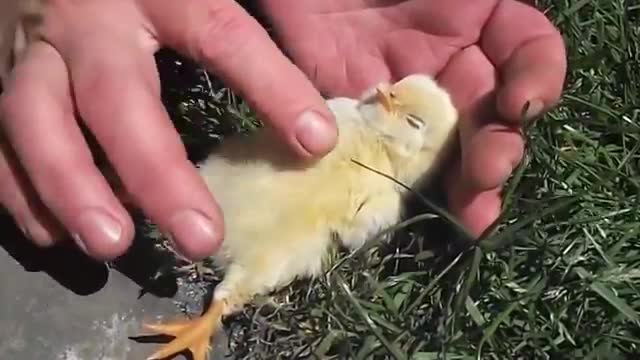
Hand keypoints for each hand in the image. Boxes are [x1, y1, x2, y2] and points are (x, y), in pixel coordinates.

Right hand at [0, 0, 337, 260]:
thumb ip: (244, 20)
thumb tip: (315, 95)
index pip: (221, 34)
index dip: (271, 87)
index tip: (316, 141)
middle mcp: (88, 20)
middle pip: (116, 97)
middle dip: (157, 173)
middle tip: (199, 238)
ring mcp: (32, 49)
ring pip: (34, 120)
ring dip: (71, 189)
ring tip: (112, 244)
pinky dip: (19, 189)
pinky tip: (54, 233)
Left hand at [260, 0, 566, 235]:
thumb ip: (476, 5)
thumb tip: (514, 67)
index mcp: (473, 19)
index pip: (527, 51)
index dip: (538, 77)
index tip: (521, 103)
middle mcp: (445, 64)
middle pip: (489, 117)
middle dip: (497, 150)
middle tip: (486, 174)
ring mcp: (401, 99)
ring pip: (445, 150)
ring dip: (464, 185)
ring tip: (471, 214)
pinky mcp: (357, 123)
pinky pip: (386, 160)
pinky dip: (400, 187)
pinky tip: (413, 208)